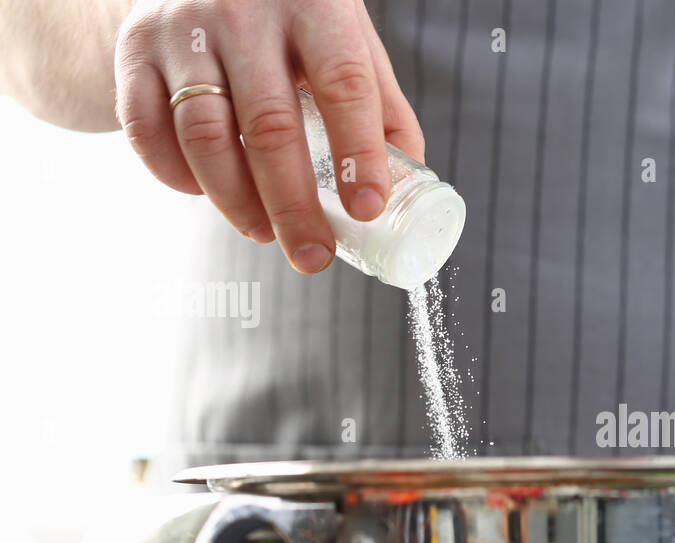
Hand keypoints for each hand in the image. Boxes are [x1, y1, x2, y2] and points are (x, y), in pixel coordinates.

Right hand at [114, 0, 424, 273]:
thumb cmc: (290, 17)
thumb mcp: (345, 38)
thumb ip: (380, 105)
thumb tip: (409, 183)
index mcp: (313, 4)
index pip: (344, 84)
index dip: (359, 153)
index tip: (367, 210)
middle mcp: (244, 10)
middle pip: (271, 126)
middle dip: (294, 206)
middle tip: (314, 255)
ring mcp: (182, 28)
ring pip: (205, 135)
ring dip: (236, 200)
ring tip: (265, 232)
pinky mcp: (135, 49)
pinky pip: (146, 129)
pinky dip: (177, 176)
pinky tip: (208, 195)